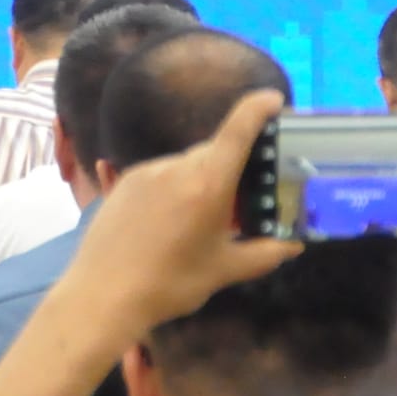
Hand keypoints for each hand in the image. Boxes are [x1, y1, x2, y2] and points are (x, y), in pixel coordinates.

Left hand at [46, 88, 299, 337]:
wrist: (103, 296)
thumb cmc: (170, 284)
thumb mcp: (224, 271)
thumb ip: (265, 253)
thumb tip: (294, 244)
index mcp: (207, 183)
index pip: (238, 129)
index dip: (258, 108)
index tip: (274, 100)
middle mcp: (176, 168)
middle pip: (214, 151)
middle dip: (232, 168)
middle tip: (240, 200)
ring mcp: (146, 172)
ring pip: (186, 164)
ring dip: (201, 180)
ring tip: (200, 221)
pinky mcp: (124, 182)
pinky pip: (160, 175)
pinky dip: (174, 188)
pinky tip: (169, 222)